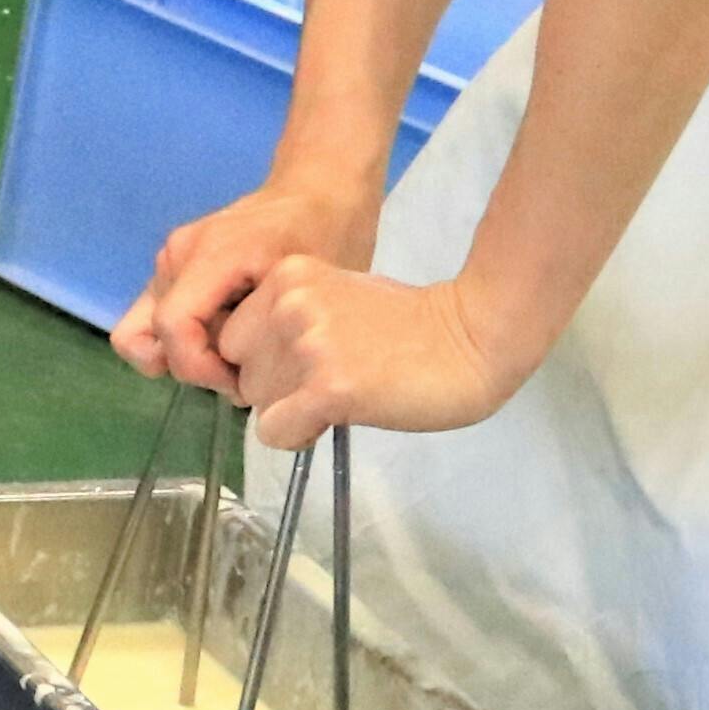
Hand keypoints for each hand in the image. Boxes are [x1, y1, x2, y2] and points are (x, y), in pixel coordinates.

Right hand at [119, 171, 384, 394]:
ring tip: (241, 353)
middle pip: (143, 337)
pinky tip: (236, 336)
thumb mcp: (312, 289)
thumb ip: (272, 336)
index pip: (171, 327)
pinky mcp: (173, 271)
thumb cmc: (327, 235)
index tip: (243, 381)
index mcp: (210, 255)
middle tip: (244, 372)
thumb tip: (244, 387)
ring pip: (147, 333)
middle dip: (192, 367)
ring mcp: (169, 262)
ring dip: (190, 355)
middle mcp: (176, 256)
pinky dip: (192, 340)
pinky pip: (164, 320)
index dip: (200, 368)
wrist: (318, 190)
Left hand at [216, 260, 532, 443]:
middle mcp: (289, 303)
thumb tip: (256, 358)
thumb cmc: (412, 322)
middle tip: (325, 382)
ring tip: (343, 394)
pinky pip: (275, 431)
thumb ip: (291, 316)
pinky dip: (299, 435)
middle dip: (273, 387)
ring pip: (257, 405)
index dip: (264, 358)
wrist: (474, 339)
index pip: (233, 335)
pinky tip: (337, 417)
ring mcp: (307, 344)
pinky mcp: (328, 387)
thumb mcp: (337, 294)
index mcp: (288, 274)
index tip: (305, 363)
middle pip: (240, 372)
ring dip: (291, 411)